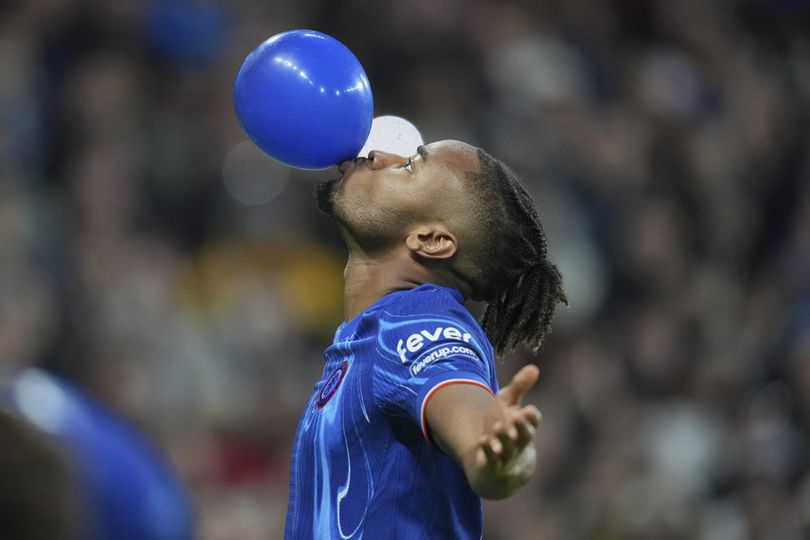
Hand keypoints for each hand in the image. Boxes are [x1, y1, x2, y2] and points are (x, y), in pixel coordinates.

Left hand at [474, 365, 541, 487]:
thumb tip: (534, 367)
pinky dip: (487, 453)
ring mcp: (507, 457)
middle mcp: (519, 444)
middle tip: (516, 418)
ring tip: (496, 429)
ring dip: (503, 439)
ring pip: (508, 449)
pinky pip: (491, 462)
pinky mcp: (492, 467)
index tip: (529, 409)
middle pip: (524, 436)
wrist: (497, 464)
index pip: (532, 422)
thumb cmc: (505, 427)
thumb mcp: (508, 403)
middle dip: (520, 428)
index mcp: (525, 428)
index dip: (531, 417)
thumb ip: (519, 387)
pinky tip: (482, 442)